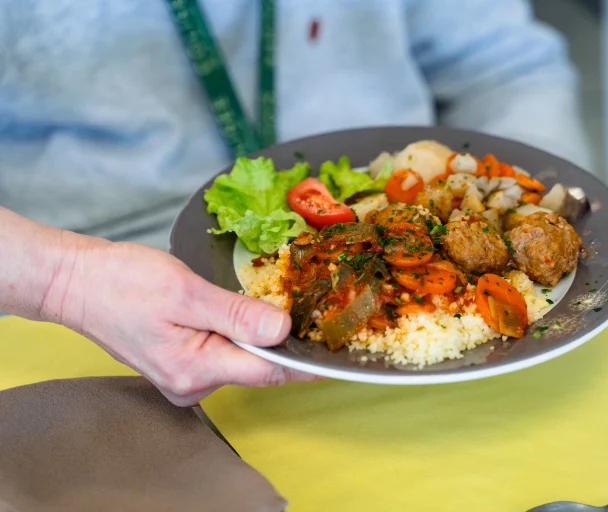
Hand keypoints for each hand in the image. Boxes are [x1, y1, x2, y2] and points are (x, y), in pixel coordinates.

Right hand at [42, 236, 317, 405]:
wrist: (77, 282)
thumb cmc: (123, 282)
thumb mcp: (186, 292)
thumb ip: (237, 314)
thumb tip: (282, 329)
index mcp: (195, 369)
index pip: (268, 371)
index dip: (304, 358)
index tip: (336, 349)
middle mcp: (192, 384)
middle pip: (258, 366)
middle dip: (281, 339)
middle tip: (306, 304)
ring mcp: (185, 378)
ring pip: (241, 358)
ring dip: (256, 332)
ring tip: (262, 299)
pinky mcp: (182, 365)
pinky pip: (224, 352)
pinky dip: (237, 333)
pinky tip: (235, 309)